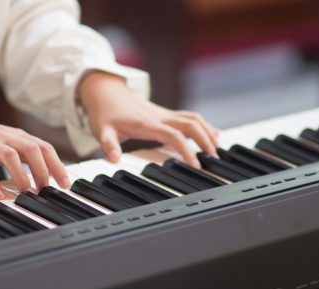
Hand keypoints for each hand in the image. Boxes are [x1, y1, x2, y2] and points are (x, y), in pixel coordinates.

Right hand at [0, 122, 69, 198]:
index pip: (44, 148)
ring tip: (26, 191)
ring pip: (10, 155)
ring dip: (20, 175)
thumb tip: (50, 175)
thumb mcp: (13, 144)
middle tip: (45, 189)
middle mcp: (7, 138)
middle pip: (31, 149)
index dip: (57, 165)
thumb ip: (30, 157)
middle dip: (42, 170)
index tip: (65, 184)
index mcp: (20, 137)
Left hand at [79, 71, 218, 167]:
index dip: (186, 150)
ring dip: (207, 131)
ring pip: (193, 118)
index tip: (196, 165)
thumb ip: (108, 145)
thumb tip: (114, 160)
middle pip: (191, 124)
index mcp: (146, 123)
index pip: (173, 135)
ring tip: (217, 150)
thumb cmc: (105, 113)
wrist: (105, 92)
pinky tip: (210, 135)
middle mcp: (159, 117)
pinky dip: (202, 126)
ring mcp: (163, 114)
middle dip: (205, 140)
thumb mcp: (101, 130)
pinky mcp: (164, 114)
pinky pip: (189, 117)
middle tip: (214, 160)